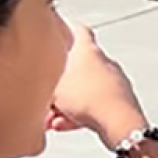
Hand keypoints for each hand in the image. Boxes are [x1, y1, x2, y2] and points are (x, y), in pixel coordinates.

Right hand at [48, 24, 146, 146]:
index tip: (62, 31)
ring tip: (52, 119)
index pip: (80, 32)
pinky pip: (94, 106)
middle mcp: (105, 64)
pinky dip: (79, 115)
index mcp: (89, 51)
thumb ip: (43, 82)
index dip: (69, 31)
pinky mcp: (120, 103)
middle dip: (60, 85)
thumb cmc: (88, 97)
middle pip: (78, 69)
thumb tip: (38, 80)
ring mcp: (115, 83)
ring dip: (67, 104)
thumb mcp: (52, 88)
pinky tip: (65, 125)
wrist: (116, 122)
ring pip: (85, 91)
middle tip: (47, 99)